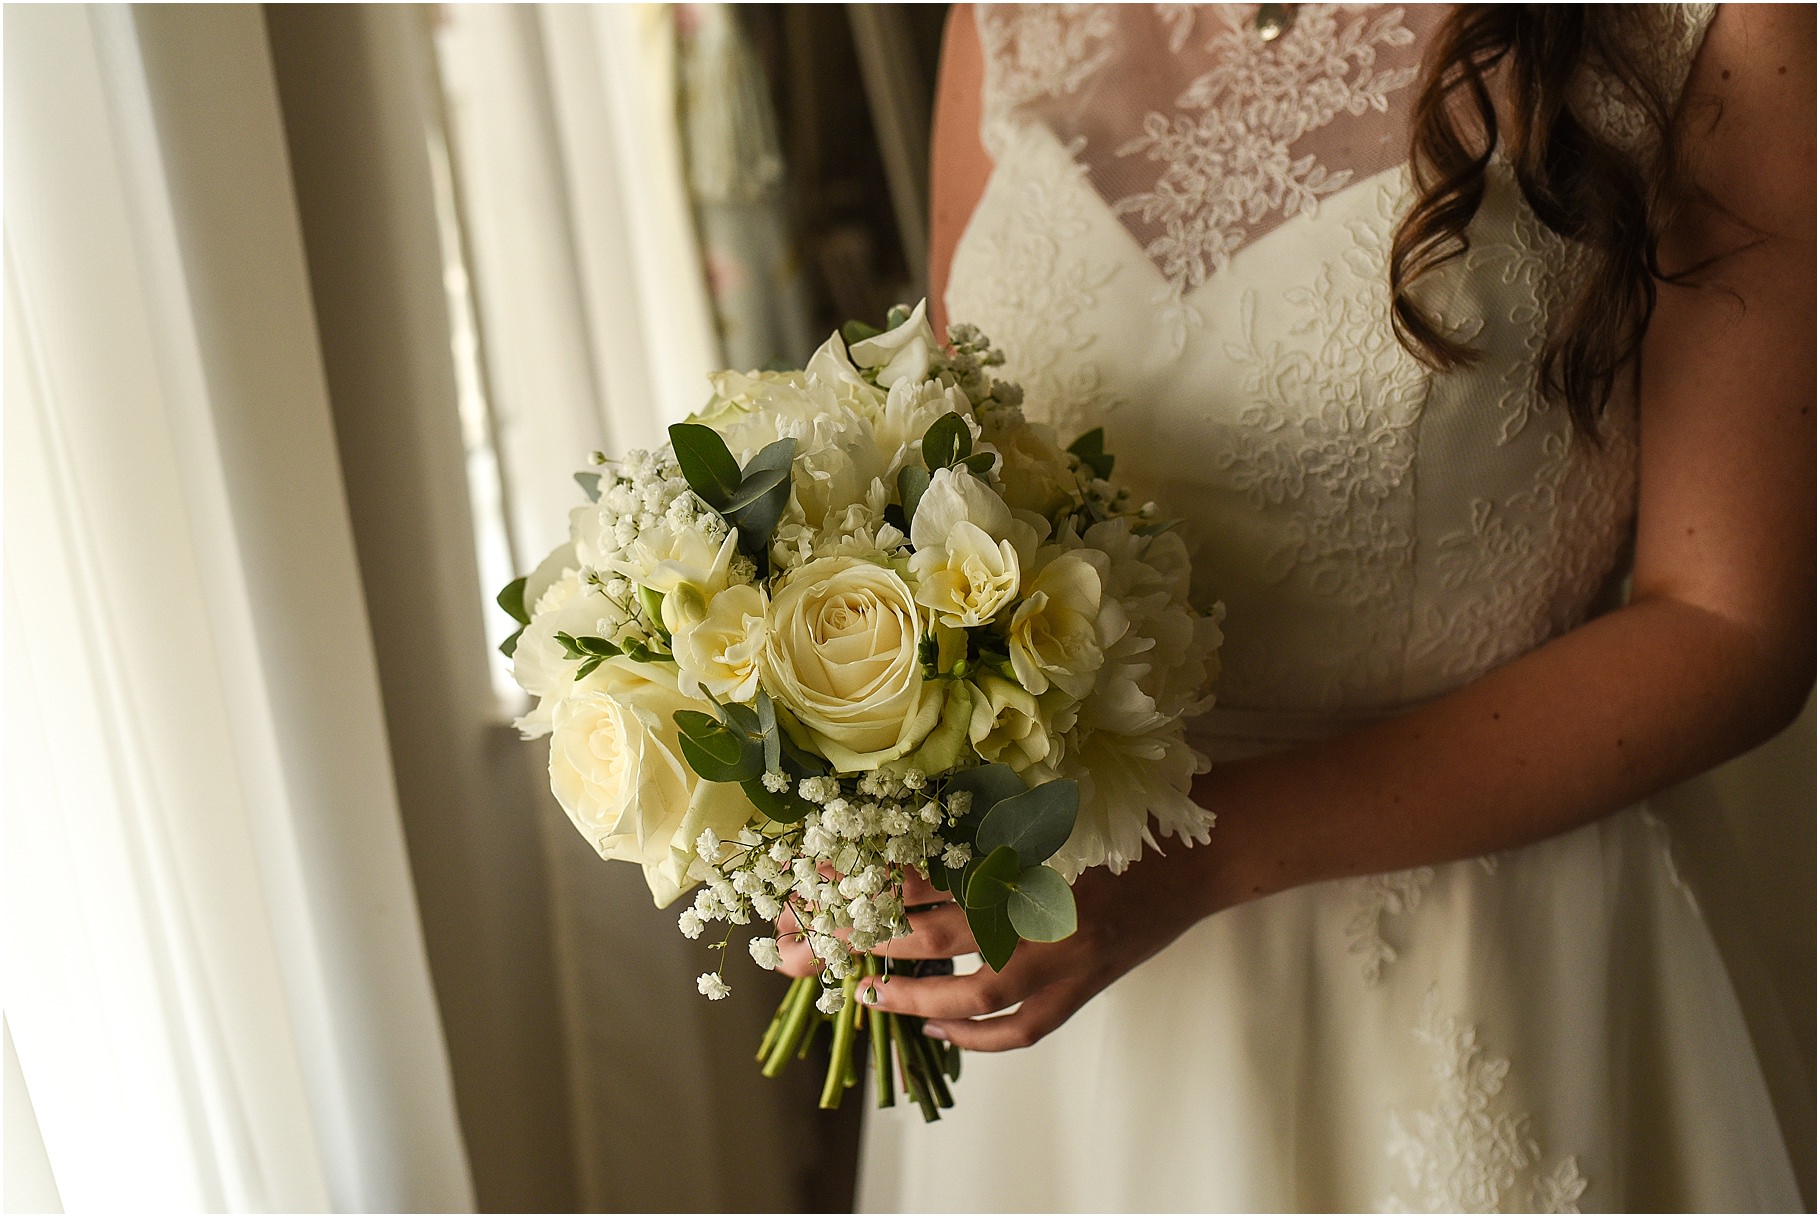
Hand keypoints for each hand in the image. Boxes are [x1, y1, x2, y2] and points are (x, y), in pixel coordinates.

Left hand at [856, 842, 1222, 1050]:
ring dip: (917, 997)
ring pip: (978, 994)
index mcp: (1032, 855)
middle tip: (835, 941)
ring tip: (873, 993)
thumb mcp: (1052, 811)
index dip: (884, 878)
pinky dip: (976, 1039)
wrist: (1199, 856)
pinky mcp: (1085, 987)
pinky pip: (1023, 1029)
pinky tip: (939, 1030)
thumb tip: (914, 843)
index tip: (837, 878)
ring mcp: (1067, 958)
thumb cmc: (1126, 820)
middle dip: (882, 939)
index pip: (939, 872)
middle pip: (943, 935)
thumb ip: (991, 826)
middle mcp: (1044, 911)